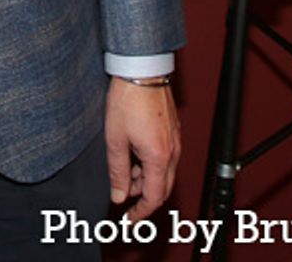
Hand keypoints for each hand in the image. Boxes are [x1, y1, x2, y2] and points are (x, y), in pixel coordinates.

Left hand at [105, 75, 180, 221]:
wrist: (142, 70)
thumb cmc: (128, 99)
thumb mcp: (115, 139)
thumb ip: (118, 171)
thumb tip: (119, 195)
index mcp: (159, 157)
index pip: (154, 197)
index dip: (141, 213)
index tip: (129, 220)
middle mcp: (173, 151)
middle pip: (162, 188)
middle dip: (144, 197)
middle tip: (124, 195)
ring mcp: (175, 140)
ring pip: (165, 172)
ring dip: (146, 179)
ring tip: (125, 170)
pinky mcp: (173, 130)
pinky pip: (166, 157)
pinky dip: (152, 164)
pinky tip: (134, 155)